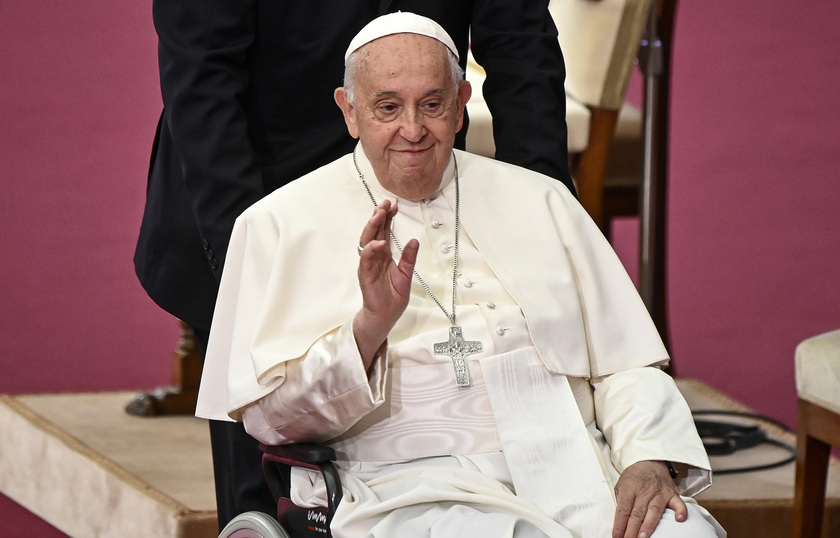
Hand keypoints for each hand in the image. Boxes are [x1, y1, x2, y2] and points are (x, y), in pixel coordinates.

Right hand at [352, 200, 417, 363]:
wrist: (385, 316)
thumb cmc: (393, 297)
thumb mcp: (406, 274)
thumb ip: (409, 257)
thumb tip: (414, 240)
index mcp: (384, 255)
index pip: (384, 232)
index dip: (387, 218)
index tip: (394, 206)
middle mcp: (374, 257)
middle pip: (374, 232)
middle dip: (378, 216)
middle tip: (385, 203)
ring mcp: (368, 264)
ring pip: (367, 241)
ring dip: (372, 227)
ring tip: (379, 214)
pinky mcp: (365, 274)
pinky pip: (366, 259)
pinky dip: (371, 249)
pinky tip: (379, 242)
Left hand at [612, 460, 685, 537]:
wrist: (650, 462)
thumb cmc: (634, 477)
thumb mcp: (621, 485)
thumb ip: (621, 502)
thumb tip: (621, 522)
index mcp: (629, 488)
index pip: (623, 510)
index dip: (620, 525)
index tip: (617, 536)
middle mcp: (644, 490)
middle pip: (637, 513)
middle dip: (632, 529)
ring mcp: (659, 492)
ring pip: (654, 510)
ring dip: (649, 525)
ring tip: (643, 537)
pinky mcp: (672, 493)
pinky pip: (678, 503)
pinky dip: (680, 511)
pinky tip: (679, 519)